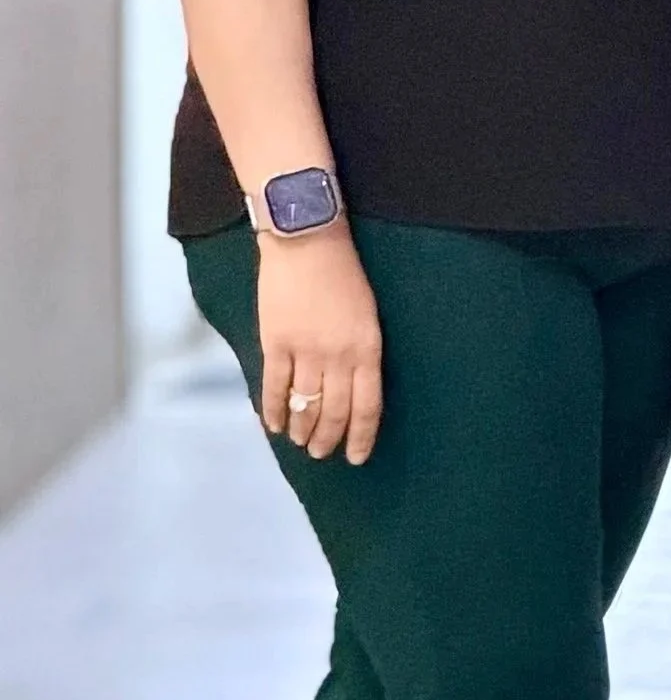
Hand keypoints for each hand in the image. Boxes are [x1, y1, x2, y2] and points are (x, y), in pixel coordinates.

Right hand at [256, 224, 384, 463]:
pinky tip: (275, 427)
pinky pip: (273, 388)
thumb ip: (361, 352)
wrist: (308, 242)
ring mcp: (304, 351)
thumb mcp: (368, 315)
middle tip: (323, 454)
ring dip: (303, 431)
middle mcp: (338, 356)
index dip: (361, 435)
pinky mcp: (275, 343)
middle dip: (329, 438)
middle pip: (334, 411)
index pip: (367, 405)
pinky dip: (273, 411)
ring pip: (304, 405)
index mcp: (368, 348)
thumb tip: (352, 387)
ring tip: (302, 445)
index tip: (355, 457)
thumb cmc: (345, 275)